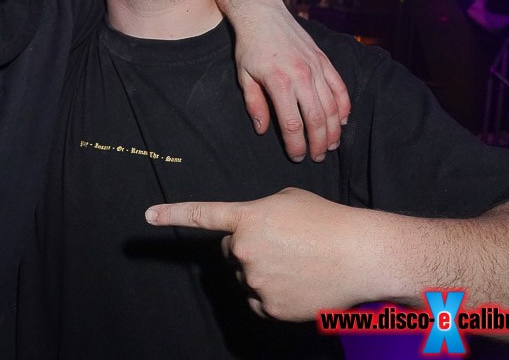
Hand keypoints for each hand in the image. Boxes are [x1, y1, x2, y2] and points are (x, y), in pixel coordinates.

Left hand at [145, 188, 381, 320]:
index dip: (172, 215)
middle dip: (248, 247)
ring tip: (298, 262)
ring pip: (245, 277)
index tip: (148, 215)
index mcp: (247, 219)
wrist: (361, 254)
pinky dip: (272, 294)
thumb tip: (249, 231)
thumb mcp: (287, 200)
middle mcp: (244, 250)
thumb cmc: (328, 221)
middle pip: (230, 251)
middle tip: (283, 244)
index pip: (202, 215)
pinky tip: (297, 282)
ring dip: (262, 271)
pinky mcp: (269, 307)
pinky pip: (258, 300)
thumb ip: (257, 213)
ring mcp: (255, 281)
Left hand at [234, 0, 349, 161]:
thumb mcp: (243, 76)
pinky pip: (340, 88)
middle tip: (316, 157)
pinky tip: (342, 121)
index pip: (292, 124)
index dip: (296, 145)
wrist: (263, 14)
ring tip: (330, 145)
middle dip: (318, 143)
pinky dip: (343, 107)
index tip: (297, 157)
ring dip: (333, 130)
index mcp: (279, 83)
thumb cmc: (249, 46)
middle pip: (317, 119)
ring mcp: (316, 67)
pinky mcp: (324, 60)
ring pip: (332, 107)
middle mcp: (302, 76)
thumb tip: (263, 129)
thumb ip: (254, 104)